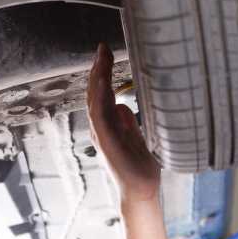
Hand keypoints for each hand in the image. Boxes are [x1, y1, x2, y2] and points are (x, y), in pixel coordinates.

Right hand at [86, 43, 160, 204]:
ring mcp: (103, 135)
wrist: (142, 190)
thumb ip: (128, 121)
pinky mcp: (108, 144)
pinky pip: (100, 118)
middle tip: (103, 48)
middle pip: (95, 92)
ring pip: (95, 101)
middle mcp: (102, 128)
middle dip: (98, 68)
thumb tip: (122, 104)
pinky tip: (102, 84)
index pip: (102, 92)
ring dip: (98, 78)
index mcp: (108, 124)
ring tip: (101, 58)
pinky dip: (99, 99)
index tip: (106, 52)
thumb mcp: (136, 136)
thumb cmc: (139, 167)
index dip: (102, 71)